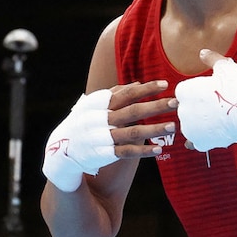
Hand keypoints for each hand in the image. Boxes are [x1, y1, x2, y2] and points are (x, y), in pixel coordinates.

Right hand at [43, 81, 175, 191]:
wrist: (61, 150)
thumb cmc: (82, 122)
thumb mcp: (92, 105)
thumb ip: (114, 93)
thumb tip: (137, 83)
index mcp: (99, 104)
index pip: (126, 93)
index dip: (145, 88)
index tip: (165, 84)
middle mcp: (101, 119)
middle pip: (133, 111)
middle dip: (156, 106)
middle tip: (176, 102)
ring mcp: (103, 137)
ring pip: (133, 132)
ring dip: (154, 129)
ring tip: (173, 126)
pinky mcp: (105, 153)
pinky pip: (127, 152)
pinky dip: (143, 151)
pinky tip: (158, 149)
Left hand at [175, 49, 236, 150]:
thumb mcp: (224, 67)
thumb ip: (211, 59)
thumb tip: (203, 52)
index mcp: (183, 90)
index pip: (184, 93)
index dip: (197, 93)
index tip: (210, 94)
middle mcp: (182, 110)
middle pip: (187, 110)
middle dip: (198, 109)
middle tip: (215, 107)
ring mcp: (189, 128)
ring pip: (190, 126)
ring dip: (199, 125)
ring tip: (216, 121)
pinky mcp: (199, 142)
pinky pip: (194, 142)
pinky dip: (201, 139)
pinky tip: (211, 135)